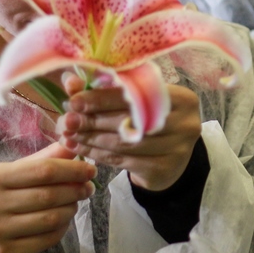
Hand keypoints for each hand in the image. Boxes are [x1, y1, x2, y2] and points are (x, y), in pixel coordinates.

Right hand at [0, 142, 94, 252]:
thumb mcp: (4, 173)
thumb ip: (38, 160)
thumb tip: (71, 145)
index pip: (43, 171)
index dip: (72, 169)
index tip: (90, 169)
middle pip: (49, 195)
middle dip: (76, 189)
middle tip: (88, 187)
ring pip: (51, 219)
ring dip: (71, 209)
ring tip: (75, 202)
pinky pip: (46, 240)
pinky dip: (61, 229)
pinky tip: (63, 221)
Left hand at [57, 77, 202, 190]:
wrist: (173, 157)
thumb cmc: (152, 119)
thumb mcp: (136, 99)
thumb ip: (106, 88)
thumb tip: (71, 82)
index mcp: (183, 98)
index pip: (139, 95)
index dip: (104, 97)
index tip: (75, 100)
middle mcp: (185, 123)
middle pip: (131, 120)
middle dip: (94, 119)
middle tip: (67, 120)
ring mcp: (177, 150)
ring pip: (125, 144)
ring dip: (92, 138)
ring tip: (69, 134)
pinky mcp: (164, 170)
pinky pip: (123, 161)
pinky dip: (98, 154)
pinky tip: (80, 148)